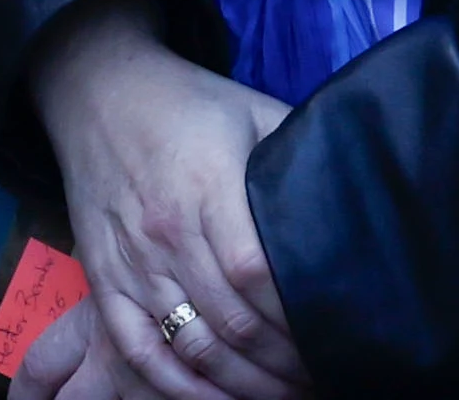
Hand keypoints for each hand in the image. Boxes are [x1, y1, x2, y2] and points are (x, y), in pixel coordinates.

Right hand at [25, 0, 307, 399]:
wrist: (97, 90)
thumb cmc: (188, 104)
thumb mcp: (255, 112)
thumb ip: (301, 157)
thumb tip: (360, 202)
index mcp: (207, 188)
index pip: (256, 275)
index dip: (296, 319)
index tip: (334, 338)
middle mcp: (166, 232)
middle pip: (232, 322)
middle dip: (283, 364)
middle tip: (322, 378)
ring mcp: (132, 259)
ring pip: (191, 345)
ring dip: (242, 384)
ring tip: (284, 394)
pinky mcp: (103, 276)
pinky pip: (136, 348)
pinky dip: (175, 385)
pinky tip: (215, 398)